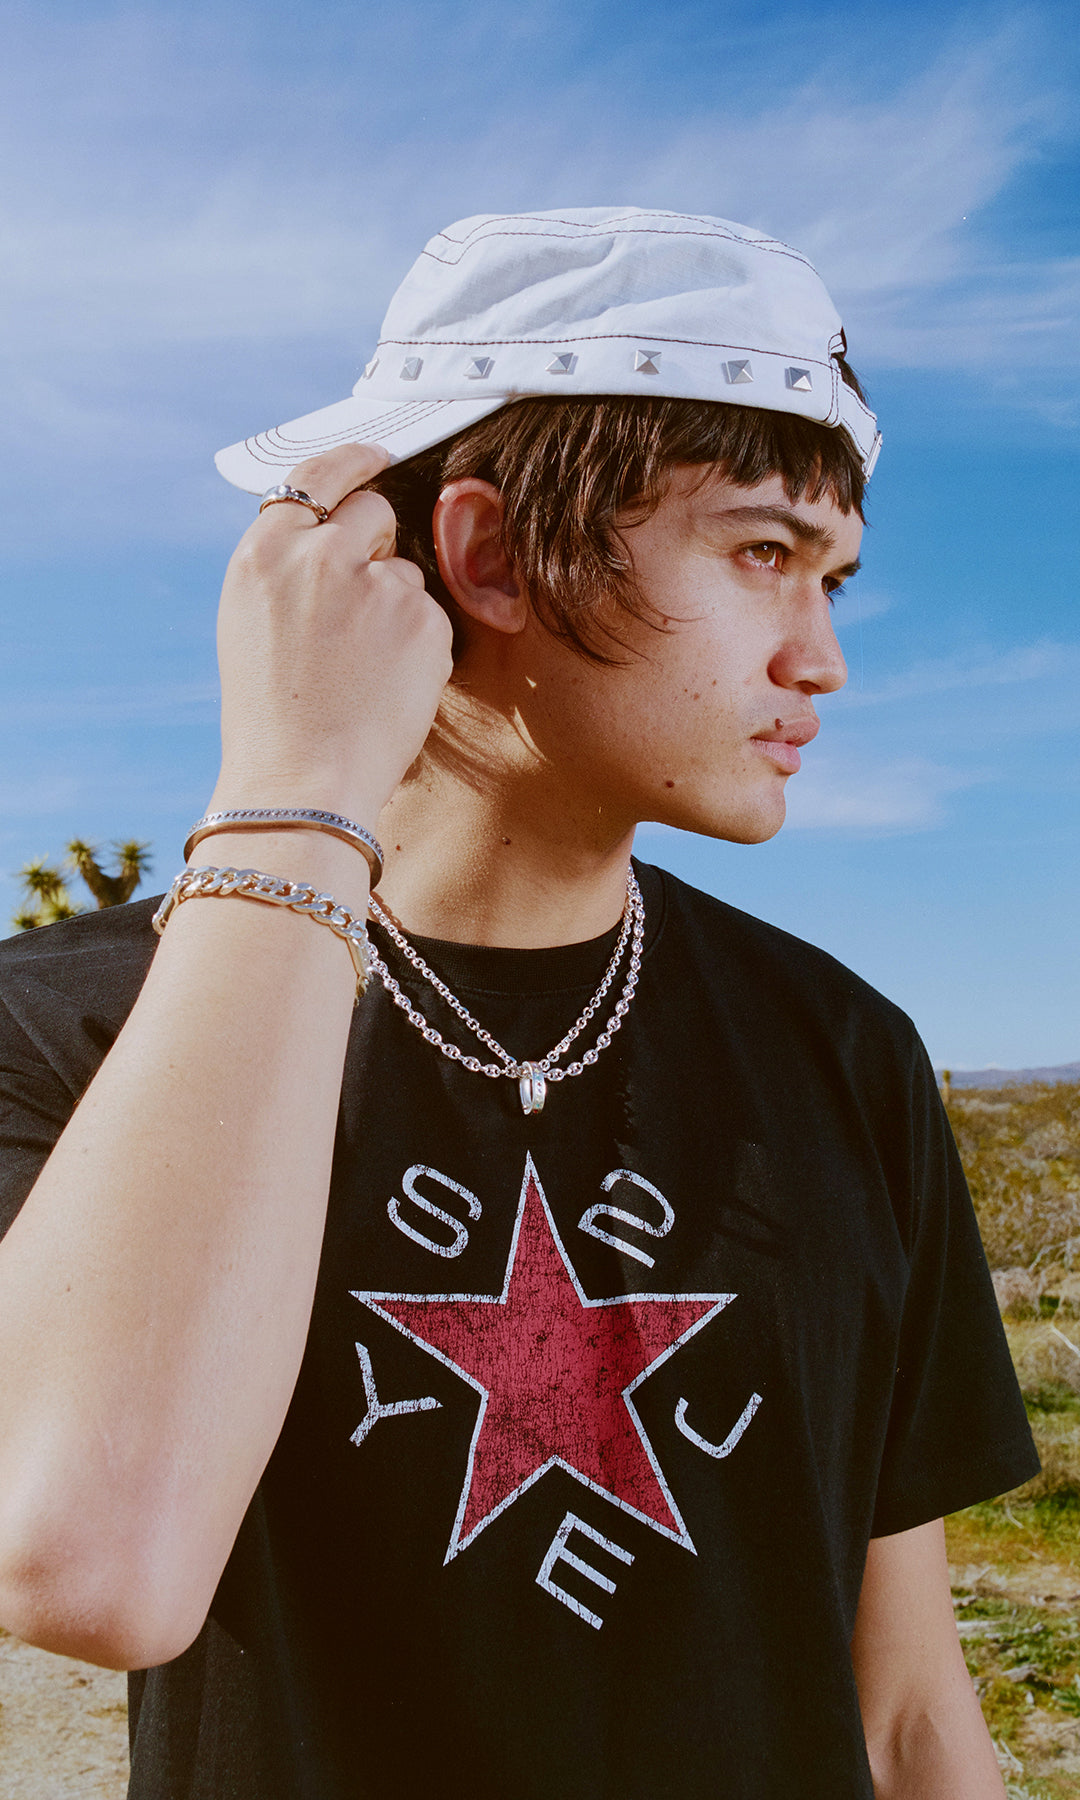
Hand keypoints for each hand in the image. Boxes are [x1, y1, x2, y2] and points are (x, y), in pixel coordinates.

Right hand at [212, 444, 453, 828]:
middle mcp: (321, 555)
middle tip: (362, 604)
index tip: (377, 457)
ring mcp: (377, 583)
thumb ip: (290, 567)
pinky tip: (388, 686)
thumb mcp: (254, 622)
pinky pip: (430, 616)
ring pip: (405, 572)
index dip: (353, 462)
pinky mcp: (424, 619)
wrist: (302, 780)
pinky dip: (418, 647)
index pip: (317, 475)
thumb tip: (336, 532)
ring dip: (395, 608)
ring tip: (362, 670)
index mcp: (266, 552)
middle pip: (374, 512)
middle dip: (377, 544)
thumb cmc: (273, 715)